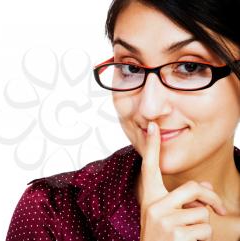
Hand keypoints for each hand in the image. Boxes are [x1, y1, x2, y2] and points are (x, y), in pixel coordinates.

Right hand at [139, 122, 226, 240]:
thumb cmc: (161, 235)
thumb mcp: (166, 214)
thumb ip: (183, 198)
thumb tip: (207, 187)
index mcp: (149, 197)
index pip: (149, 167)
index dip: (151, 147)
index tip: (152, 126)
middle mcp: (153, 205)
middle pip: (192, 188)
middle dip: (212, 199)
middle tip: (221, 208)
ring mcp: (163, 220)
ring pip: (202, 212)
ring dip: (204, 224)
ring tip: (190, 233)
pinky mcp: (176, 234)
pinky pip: (204, 228)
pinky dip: (203, 237)